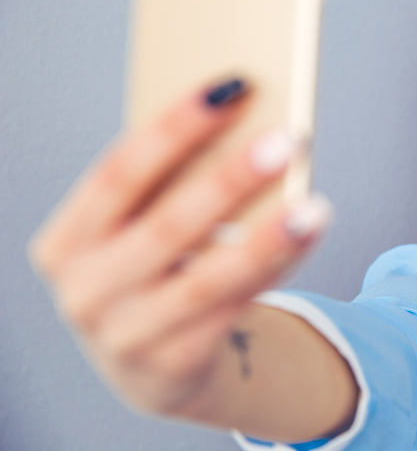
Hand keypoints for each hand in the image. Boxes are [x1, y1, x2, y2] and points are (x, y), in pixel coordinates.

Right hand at [28, 79, 331, 421]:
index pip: (119, 172)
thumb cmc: (152, 268)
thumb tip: (246, 116)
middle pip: (168, 226)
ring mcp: (125, 335)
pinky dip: (276, 265)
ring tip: (315, 205)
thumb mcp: (138, 231)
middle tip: (287, 138)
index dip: (176, 127)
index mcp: (66, 241)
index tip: (234, 84)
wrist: (150, 366)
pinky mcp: (172, 366)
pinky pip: (235, 307)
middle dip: (231, 179)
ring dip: (267, 239)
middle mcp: (85, 290)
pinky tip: (309, 231)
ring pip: (208, 278)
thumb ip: (170, 185)